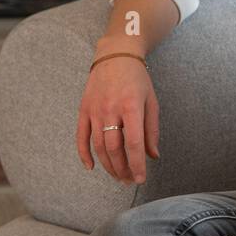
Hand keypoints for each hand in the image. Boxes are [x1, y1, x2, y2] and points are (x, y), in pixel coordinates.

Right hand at [77, 53, 158, 184]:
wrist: (115, 55)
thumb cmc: (137, 79)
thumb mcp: (151, 101)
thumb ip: (152, 130)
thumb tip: (153, 156)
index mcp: (131, 106)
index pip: (133, 143)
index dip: (137, 164)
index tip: (140, 179)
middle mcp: (111, 109)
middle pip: (114, 148)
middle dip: (122, 169)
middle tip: (128, 180)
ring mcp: (95, 110)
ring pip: (99, 146)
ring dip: (108, 165)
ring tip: (117, 176)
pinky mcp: (84, 110)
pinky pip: (81, 136)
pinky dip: (84, 154)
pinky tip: (91, 167)